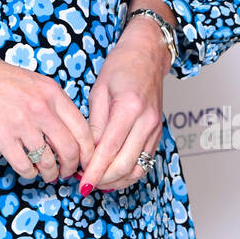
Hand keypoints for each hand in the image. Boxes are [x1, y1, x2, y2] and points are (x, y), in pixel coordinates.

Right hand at [0, 36, 94, 183]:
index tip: (87, 161)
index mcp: (52, 93)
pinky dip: (29, 173)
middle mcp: (41, 108)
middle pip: (70, 150)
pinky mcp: (1, 137)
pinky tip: (27, 169)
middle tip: (67, 172)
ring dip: (50, 173)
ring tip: (47, 173)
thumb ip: (53, 105)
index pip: (83, 130)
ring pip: (48, 162)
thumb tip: (72, 136)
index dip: (89, 152)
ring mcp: (21, 123)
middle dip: (71, 167)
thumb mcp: (34, 83)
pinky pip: (24, 166)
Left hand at [77, 18, 169, 193]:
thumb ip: (95, 123)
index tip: (81, 182)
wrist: (147, 54)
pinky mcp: (158, 133)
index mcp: (129, 108)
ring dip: (117, 181)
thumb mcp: (99, 90)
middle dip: (103, 179)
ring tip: (97, 182)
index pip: (109, 150)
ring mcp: (155, 128)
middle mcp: (146, 121)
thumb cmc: (120, 66)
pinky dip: (129, 173)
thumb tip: (88, 152)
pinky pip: (146, 162)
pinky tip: (113, 175)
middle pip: (125, 164)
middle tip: (85, 184)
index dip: (94, 170)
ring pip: (138, 168)